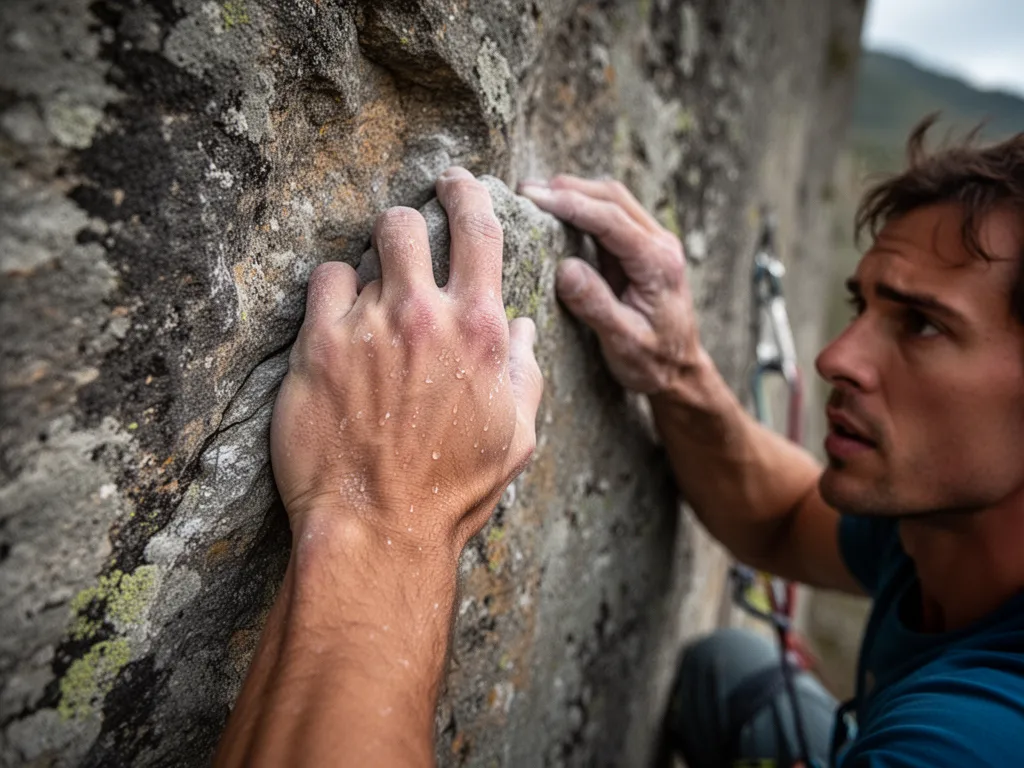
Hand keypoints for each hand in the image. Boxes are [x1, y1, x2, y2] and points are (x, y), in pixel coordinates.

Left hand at [271, 167, 543, 557]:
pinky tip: (336, 326)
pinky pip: (323, 281)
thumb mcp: (516, 437)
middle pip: (407, 224)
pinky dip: (331, 293)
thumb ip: (525, 373)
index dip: (469, 193)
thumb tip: (521, 329)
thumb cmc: (452, 490)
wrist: (378, 527)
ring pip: (364, 255)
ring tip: (367, 307)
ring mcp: (367, 325)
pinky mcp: (318, 344)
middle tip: (400, 245)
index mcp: (478, 329)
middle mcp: (424, 314)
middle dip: (405, 226)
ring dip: (370, 270)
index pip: (480, 229)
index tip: (457, 183)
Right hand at [518, 175, 701, 394]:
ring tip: (536, 196)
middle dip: (568, 189)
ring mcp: (654, 243)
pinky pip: (612, 215)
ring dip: (576, 193)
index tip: (535, 198)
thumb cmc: (654, 361)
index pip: (611, 220)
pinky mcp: (642, 249)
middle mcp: (660, 245)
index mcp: (657, 264)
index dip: (571, 204)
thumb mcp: (623, 342)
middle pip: (613, 197)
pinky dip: (584, 206)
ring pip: (613, 200)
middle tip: (526, 191)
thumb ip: (595, 305)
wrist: (680, 371)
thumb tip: (565, 268)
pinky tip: (558, 210)